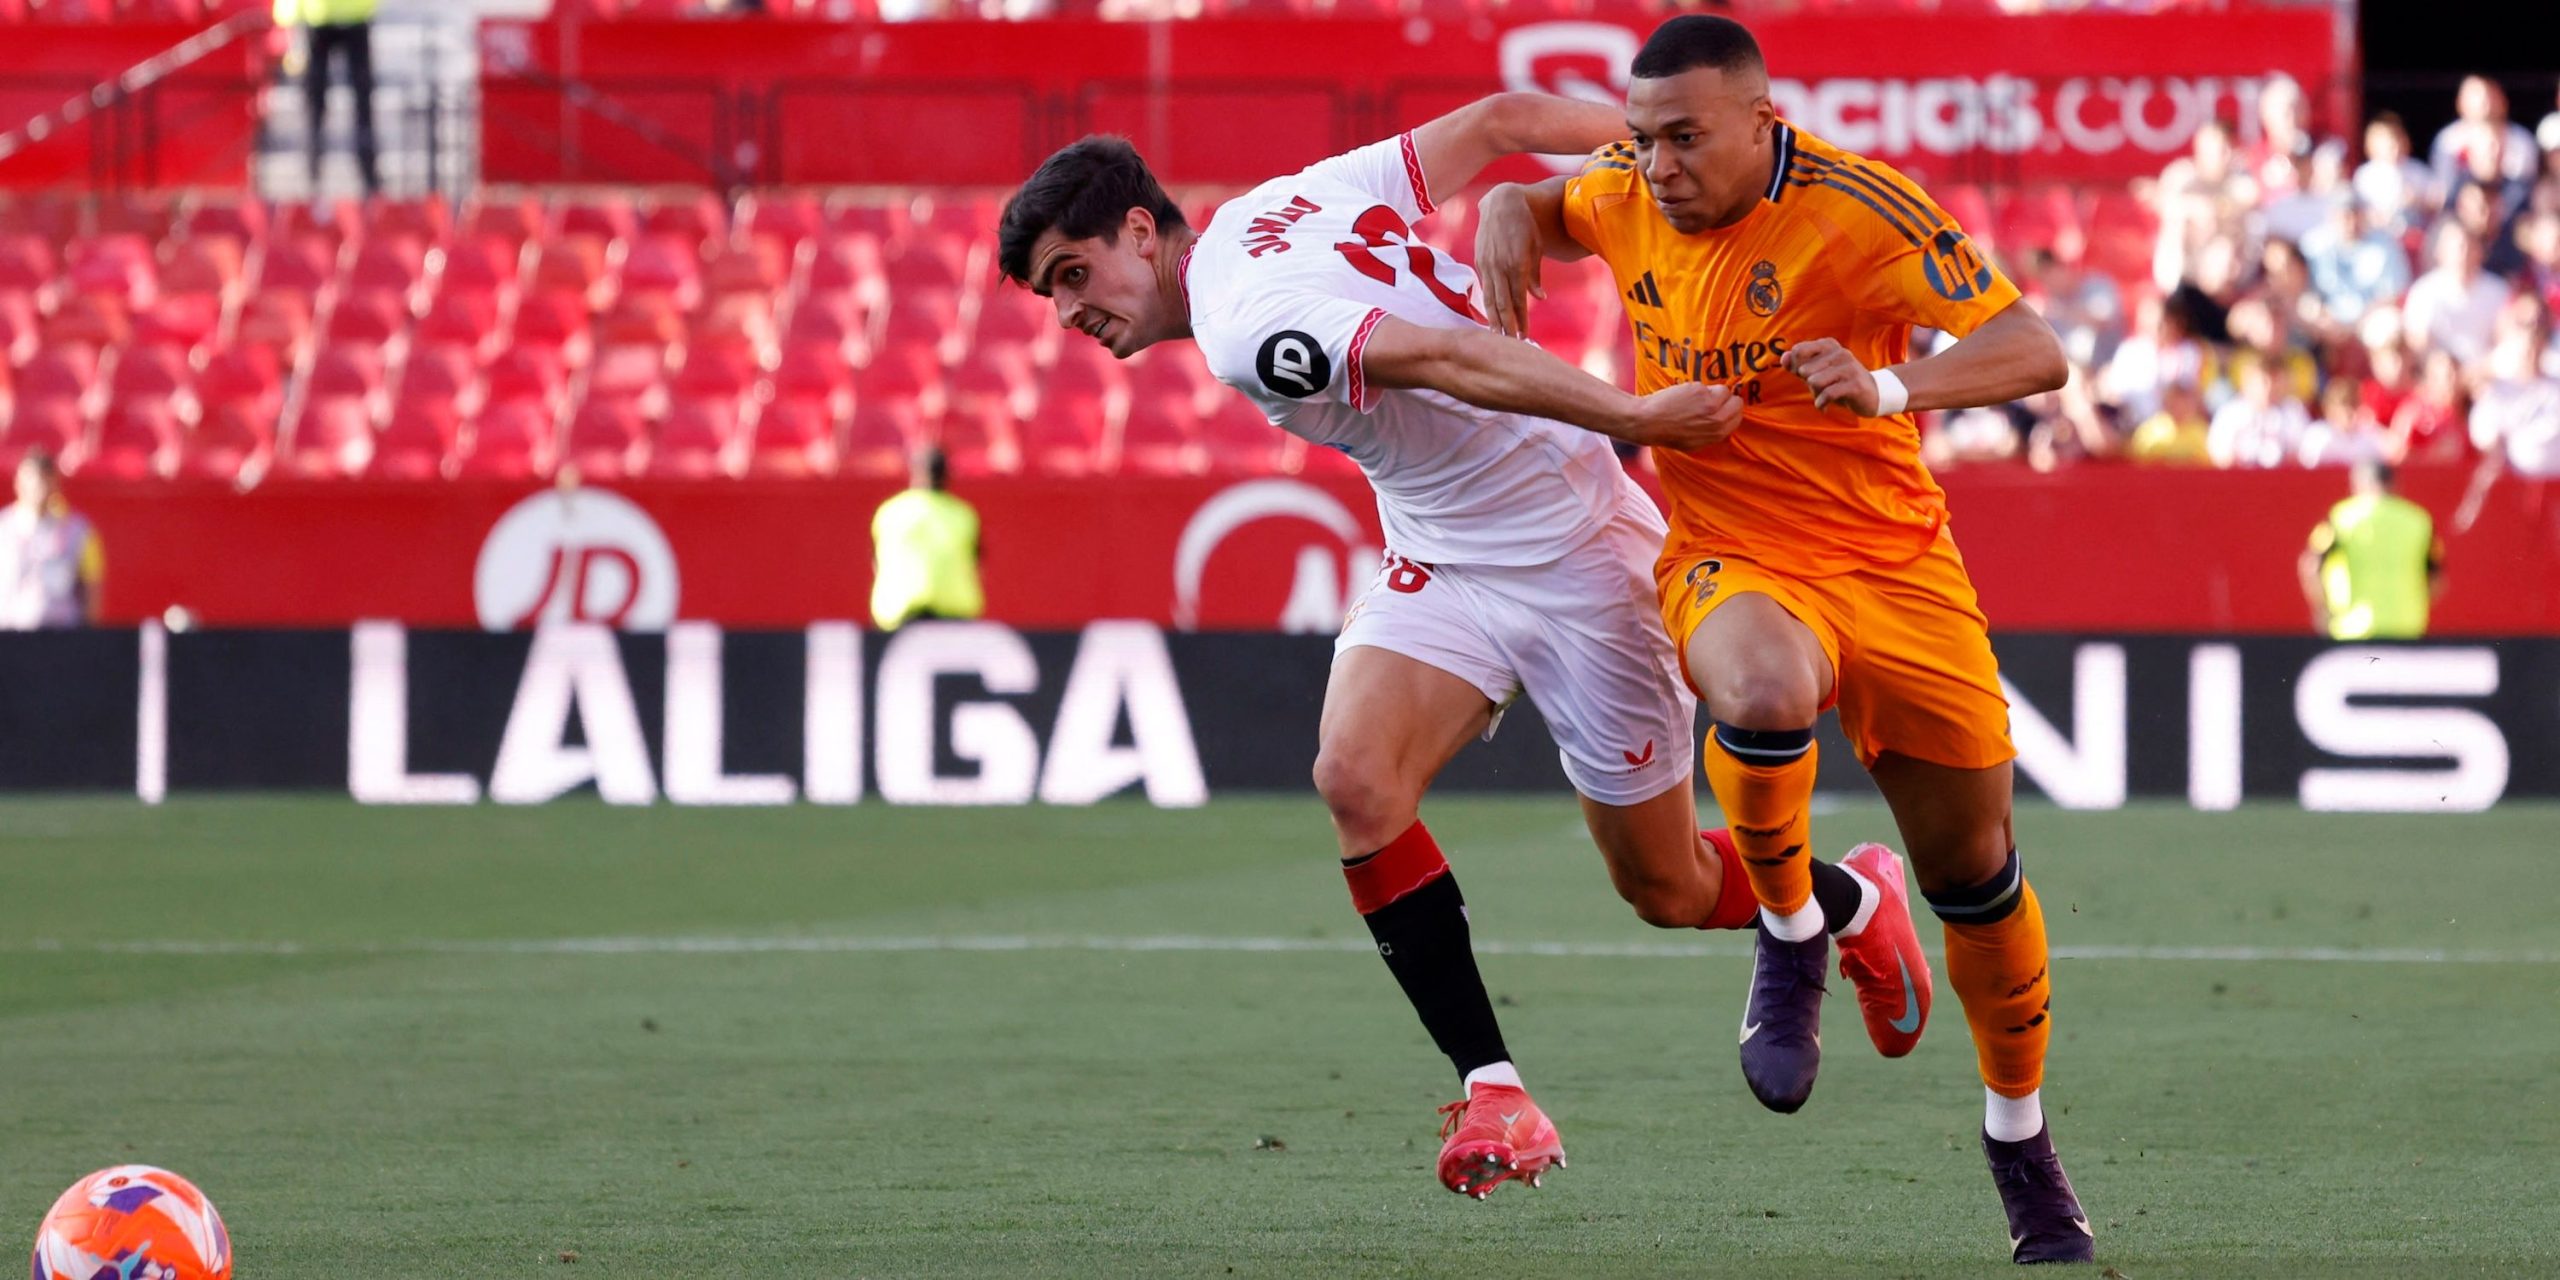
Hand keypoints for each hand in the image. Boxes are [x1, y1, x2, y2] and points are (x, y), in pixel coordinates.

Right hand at [1473, 185, 1544, 339]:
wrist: (1502, 202)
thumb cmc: (1526, 225)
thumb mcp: (1535, 247)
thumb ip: (1535, 275)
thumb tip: (1539, 299)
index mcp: (1516, 264)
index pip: (1518, 300)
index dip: (1521, 320)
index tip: (1525, 337)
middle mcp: (1499, 267)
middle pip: (1502, 304)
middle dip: (1507, 326)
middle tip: (1512, 345)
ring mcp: (1487, 264)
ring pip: (1490, 298)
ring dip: (1495, 319)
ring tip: (1498, 337)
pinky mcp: (1480, 261)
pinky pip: (1484, 288)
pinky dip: (1488, 304)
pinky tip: (1490, 316)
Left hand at [1628, 382, 1743, 451]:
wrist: (1648, 422)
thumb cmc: (1668, 433)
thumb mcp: (1695, 443)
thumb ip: (1712, 432)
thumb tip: (1725, 422)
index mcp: (1718, 434)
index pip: (1738, 417)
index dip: (1729, 411)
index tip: (1721, 408)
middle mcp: (1717, 420)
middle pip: (1737, 402)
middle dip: (1726, 399)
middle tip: (1711, 400)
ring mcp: (1710, 404)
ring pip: (1723, 390)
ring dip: (1711, 392)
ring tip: (1693, 399)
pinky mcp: (1700, 391)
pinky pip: (1706, 385)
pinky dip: (1696, 388)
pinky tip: (1683, 396)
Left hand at [1780, 338, 1880, 414]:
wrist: (1872, 394)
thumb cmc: (1840, 382)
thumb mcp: (1817, 372)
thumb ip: (1798, 365)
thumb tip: (1783, 358)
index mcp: (1829, 345)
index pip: (1799, 351)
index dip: (1795, 367)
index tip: (1803, 376)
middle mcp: (1840, 352)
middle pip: (1805, 370)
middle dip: (1808, 385)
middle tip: (1820, 389)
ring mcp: (1849, 367)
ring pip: (1815, 382)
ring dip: (1815, 394)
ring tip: (1824, 396)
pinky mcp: (1854, 384)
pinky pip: (1827, 394)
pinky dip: (1821, 403)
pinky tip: (1824, 407)